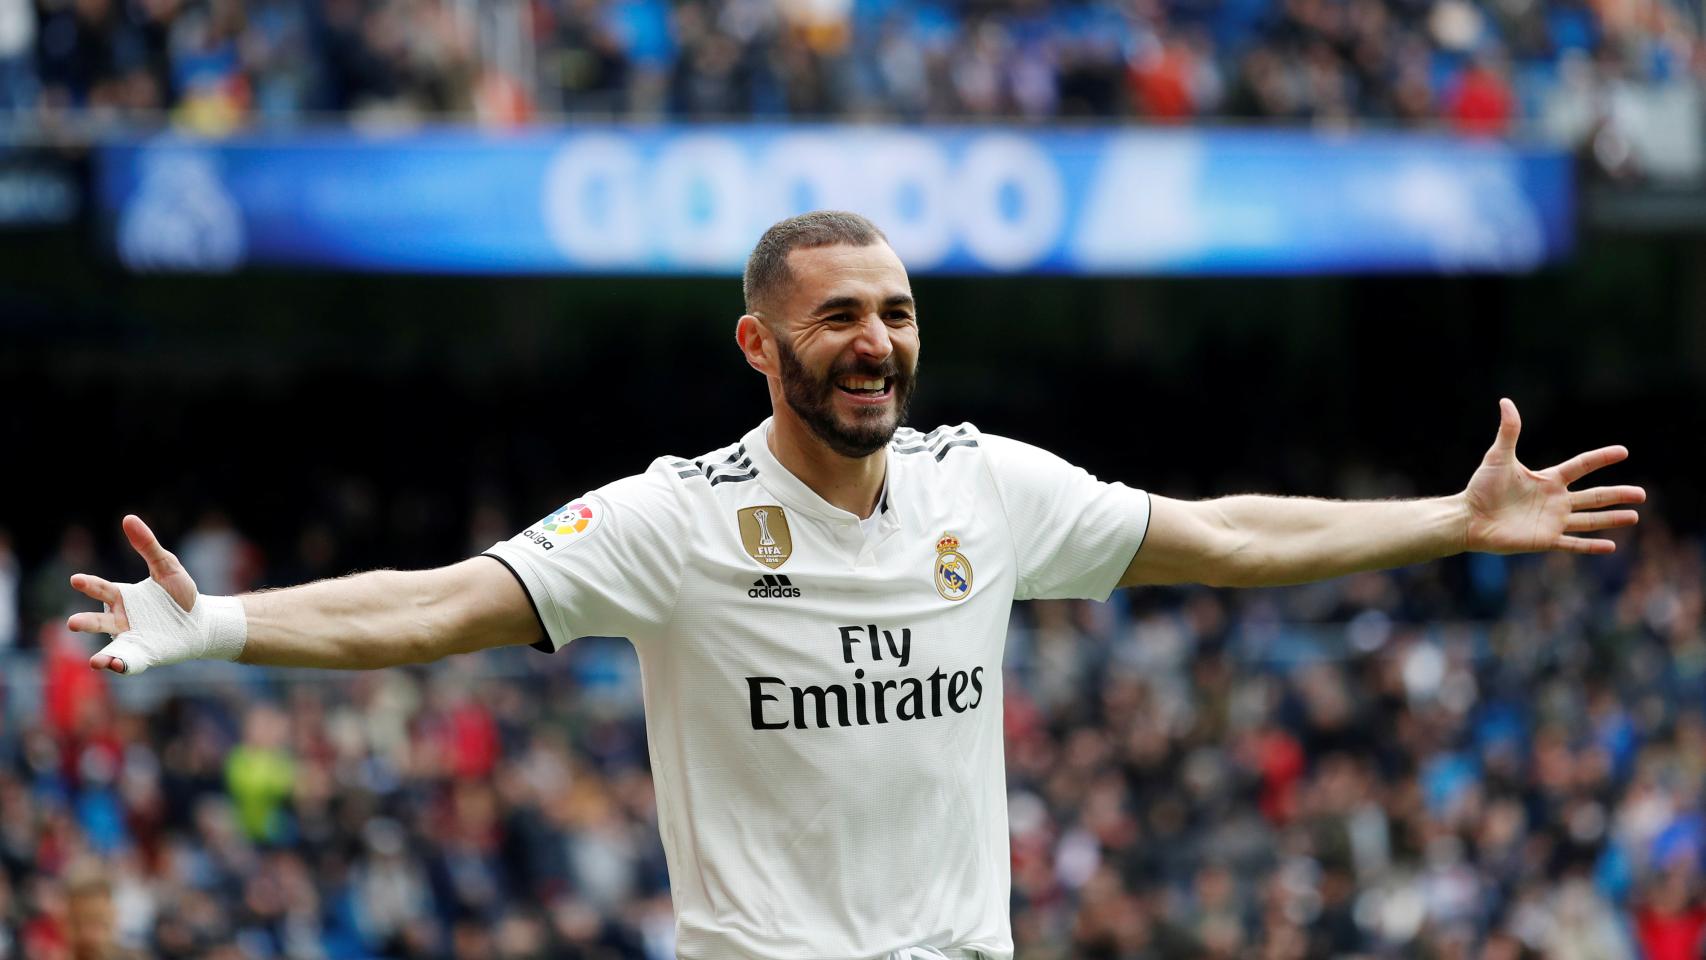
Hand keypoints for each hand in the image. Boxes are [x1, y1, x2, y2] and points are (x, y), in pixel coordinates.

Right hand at [67, 515, 199, 673]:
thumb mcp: (167, 567)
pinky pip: (128, 662)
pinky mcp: (143, 655)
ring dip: (103, 655)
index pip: (101, 589)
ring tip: (95, 661)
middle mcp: (121, 620)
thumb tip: (128, 518)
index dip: (89, 585)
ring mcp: (131, 639)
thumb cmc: (180, 594)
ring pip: (111, 647)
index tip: (76, 579)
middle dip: (86, 623)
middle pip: (99, 622)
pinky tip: (116, 666)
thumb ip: (148, 546)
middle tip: (73, 623)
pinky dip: (121, 665)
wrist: (202, 621)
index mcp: (123, 597)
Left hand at [1463, 399, 1644, 554]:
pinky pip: (1573, 544)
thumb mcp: (1498, 457)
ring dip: (1612, 519)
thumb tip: (1506, 401)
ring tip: (1634, 517)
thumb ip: (1508, 431)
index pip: (1581, 466)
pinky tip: (1612, 547)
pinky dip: (1591, 546)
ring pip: (1589, 520)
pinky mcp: (1545, 540)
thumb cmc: (1481, 487)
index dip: (1600, 458)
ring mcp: (1552, 521)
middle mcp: (1555, 500)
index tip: (1623, 451)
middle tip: (1642, 494)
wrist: (1468, 518)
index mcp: (1548, 480)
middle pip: (1593, 496)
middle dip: (1617, 494)